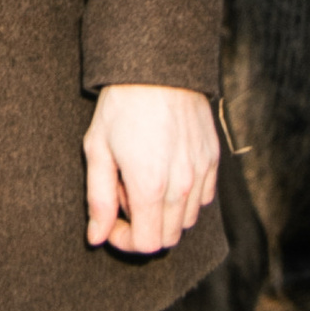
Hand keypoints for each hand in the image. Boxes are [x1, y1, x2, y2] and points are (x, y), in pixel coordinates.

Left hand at [84, 84, 221, 254]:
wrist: (157, 66)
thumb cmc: (121, 106)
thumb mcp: (97, 150)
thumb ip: (98, 200)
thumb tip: (96, 238)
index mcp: (150, 187)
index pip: (147, 244)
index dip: (124, 241)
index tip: (111, 222)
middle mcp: (182, 185)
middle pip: (168, 237)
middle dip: (143, 227)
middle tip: (124, 195)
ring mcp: (202, 172)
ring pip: (187, 220)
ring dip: (164, 213)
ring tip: (144, 179)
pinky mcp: (213, 159)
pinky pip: (203, 198)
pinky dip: (185, 197)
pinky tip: (165, 171)